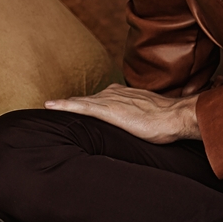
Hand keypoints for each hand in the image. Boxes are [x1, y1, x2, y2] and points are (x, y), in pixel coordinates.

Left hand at [44, 84, 199, 143]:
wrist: (174, 117)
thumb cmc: (168, 121)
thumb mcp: (151, 117)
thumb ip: (141, 118)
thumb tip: (142, 128)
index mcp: (125, 95)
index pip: (101, 99)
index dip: (88, 103)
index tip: (78, 106)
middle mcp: (115, 93)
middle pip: (88, 99)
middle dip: (72, 103)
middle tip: (53, 107)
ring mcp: (110, 100)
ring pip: (81, 101)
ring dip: (65, 104)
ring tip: (48, 106)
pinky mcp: (107, 109)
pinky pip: (80, 106)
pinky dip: (64, 105)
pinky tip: (50, 105)